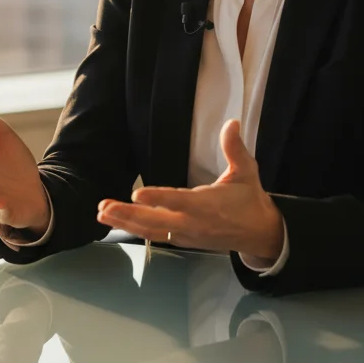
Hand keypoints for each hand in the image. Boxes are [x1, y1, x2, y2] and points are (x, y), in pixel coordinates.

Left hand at [95, 120, 283, 262]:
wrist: (260, 234)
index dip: (158, 198)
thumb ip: (235, 148)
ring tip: (102, 214)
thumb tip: (232, 122)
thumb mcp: (246, 172)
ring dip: (126, 223)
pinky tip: (119, 222)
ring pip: (152, 230)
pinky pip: (157, 235)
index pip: (179, 200)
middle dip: (128, 215)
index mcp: (207, 205)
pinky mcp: (184, 240)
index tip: (136, 194)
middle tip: (103, 207)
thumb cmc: (250, 200)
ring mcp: (186, 234)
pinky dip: (137, 230)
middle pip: (156, 221)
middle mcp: (193, 222)